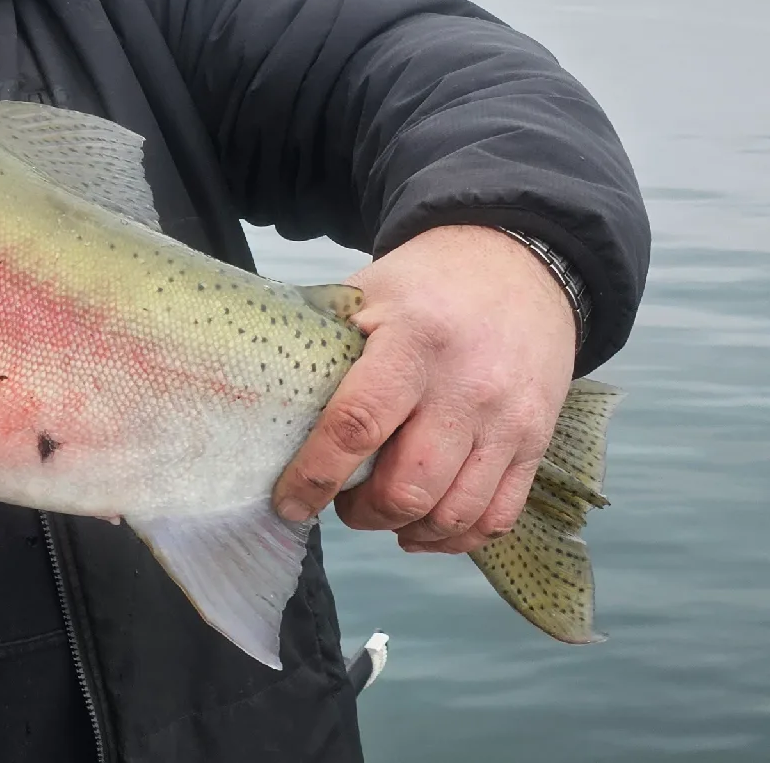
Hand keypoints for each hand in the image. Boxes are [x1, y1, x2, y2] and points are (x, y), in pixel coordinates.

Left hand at [272, 224, 576, 553]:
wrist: (518, 265)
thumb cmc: (427, 285)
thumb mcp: (366, 294)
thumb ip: (325, 346)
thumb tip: (266, 401)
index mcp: (413, 342)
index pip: (359, 423)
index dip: (318, 474)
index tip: (290, 502)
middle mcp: (466, 387)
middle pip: (409, 486)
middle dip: (362, 512)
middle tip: (340, 499)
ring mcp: (509, 420)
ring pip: (454, 512)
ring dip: (406, 529)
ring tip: (379, 511)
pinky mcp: (537, 442)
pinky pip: (497, 516)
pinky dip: (456, 538)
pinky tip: (424, 529)